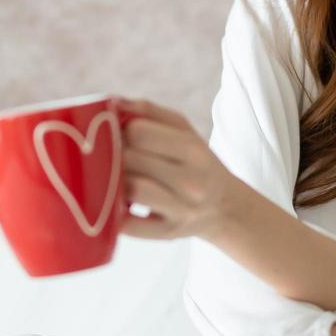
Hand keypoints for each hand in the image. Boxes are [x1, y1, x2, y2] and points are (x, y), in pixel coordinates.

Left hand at [114, 96, 242, 242]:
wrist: (225, 207)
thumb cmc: (195, 163)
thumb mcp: (184, 131)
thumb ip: (150, 112)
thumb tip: (113, 102)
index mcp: (193, 150)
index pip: (138, 132)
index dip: (119, 130)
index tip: (119, 135)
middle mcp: (191, 181)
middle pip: (129, 160)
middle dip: (113, 155)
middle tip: (111, 157)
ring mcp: (180, 210)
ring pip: (129, 189)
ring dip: (112, 182)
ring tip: (111, 178)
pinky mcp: (167, 234)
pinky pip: (129, 225)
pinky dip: (114, 214)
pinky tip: (114, 204)